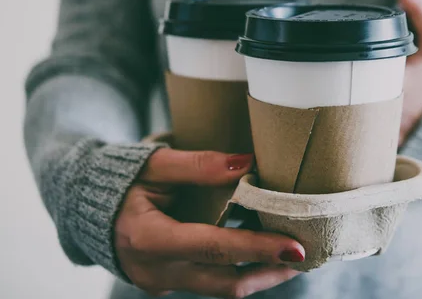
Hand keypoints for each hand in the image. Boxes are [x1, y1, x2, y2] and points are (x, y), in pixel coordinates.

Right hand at [115, 149, 304, 297]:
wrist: (86, 206)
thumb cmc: (122, 180)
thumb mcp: (155, 164)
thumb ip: (198, 164)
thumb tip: (249, 163)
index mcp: (149, 238)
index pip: (213, 247)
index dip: (257, 249)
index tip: (296, 248)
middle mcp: (157, 270)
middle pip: (225, 281)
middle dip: (270, 271)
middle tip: (307, 252)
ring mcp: (163, 282)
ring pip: (222, 288)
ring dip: (260, 274)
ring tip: (292, 255)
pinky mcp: (170, 282)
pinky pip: (212, 281)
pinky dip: (239, 269)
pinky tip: (261, 252)